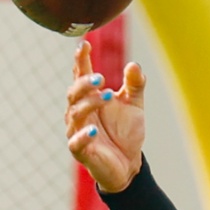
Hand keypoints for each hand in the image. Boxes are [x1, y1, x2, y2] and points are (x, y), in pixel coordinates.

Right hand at [64, 41, 145, 192]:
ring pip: (75, 114)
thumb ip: (135, 85)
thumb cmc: (126, 132)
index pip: (81, 76)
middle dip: (85, 83)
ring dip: (90, 103)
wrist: (129, 164)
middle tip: (101, 78)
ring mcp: (77, 131)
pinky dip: (83, 136)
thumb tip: (134, 65)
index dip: (81, 60)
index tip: (84, 45)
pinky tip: (93, 130)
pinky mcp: (80, 151)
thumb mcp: (134, 106)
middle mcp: (79, 112)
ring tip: (108, 96)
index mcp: (90, 98)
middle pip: (74, 93)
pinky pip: (76, 142)